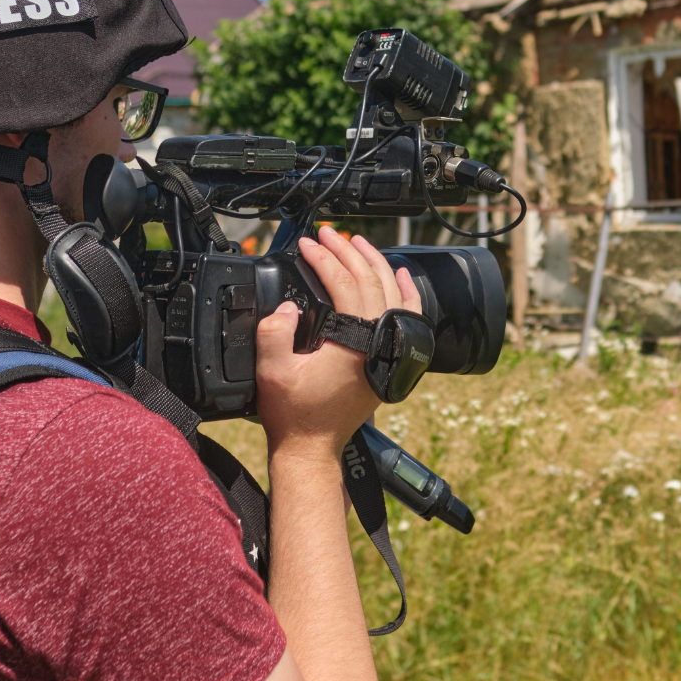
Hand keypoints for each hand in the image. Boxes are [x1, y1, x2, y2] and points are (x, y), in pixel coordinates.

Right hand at [254, 227, 421, 458]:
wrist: (312, 447)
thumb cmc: (294, 414)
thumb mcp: (272, 372)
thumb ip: (274, 333)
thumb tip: (286, 307)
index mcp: (355, 343)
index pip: (345, 284)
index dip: (324, 259)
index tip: (307, 244)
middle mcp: (379, 343)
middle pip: (371, 281)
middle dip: (348, 251)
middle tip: (327, 233)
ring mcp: (389, 351)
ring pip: (392, 292)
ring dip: (374, 263)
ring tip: (356, 242)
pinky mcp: (390, 359)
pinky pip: (408, 316)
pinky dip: (405, 292)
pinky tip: (399, 274)